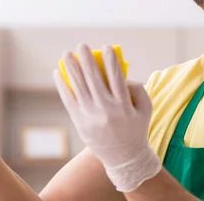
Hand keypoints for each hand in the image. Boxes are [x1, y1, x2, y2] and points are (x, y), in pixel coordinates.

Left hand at [53, 44, 161, 192]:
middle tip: (81, 45)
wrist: (124, 157)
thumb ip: (138, 89)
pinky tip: (58, 73)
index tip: (106, 46)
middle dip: (87, 60)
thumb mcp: (146, 109)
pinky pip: (69, 100)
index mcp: (124, 106)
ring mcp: (91, 117)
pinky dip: (63, 85)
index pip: (117, 78)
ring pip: (79, 87)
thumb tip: (122, 75)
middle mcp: (107, 111)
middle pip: (94, 80)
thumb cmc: (136, 128)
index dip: (111, 61)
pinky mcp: (80, 123)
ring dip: (71, 68)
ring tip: (67, 54)